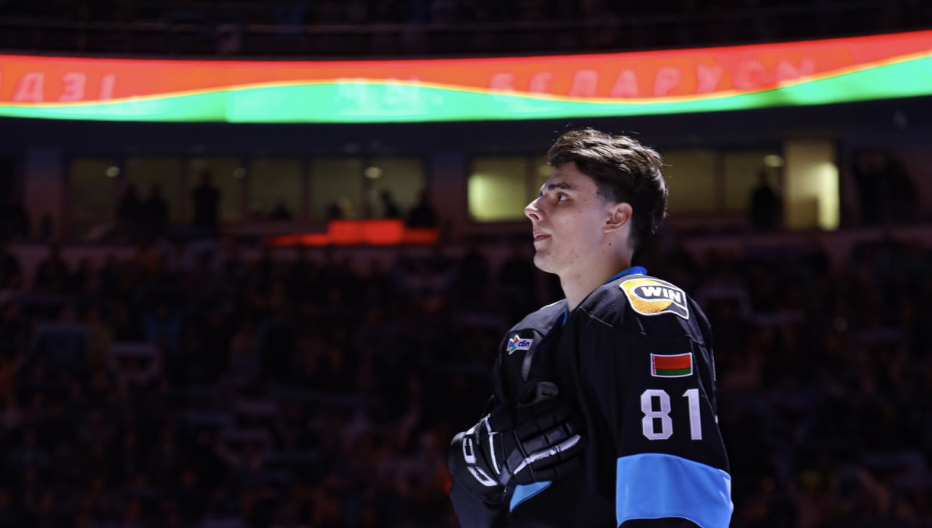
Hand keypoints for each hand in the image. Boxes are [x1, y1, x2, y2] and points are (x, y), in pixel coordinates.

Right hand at [449, 382, 583, 499]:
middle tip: (580, 417)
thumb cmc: (496, 431)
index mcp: (509, 426)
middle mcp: (516, 443)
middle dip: (567, 424)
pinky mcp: (529, 476)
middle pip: (547, 432)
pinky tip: (578, 456)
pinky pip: (552, 471)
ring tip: (583, 436)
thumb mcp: (501, 412)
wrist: (482, 461)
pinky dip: (567, 464)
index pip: (535, 416)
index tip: (567, 405)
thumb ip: (519, 398)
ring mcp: (523, 462)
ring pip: (552, 451)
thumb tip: (539, 383)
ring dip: (571, 443)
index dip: (553, 410)